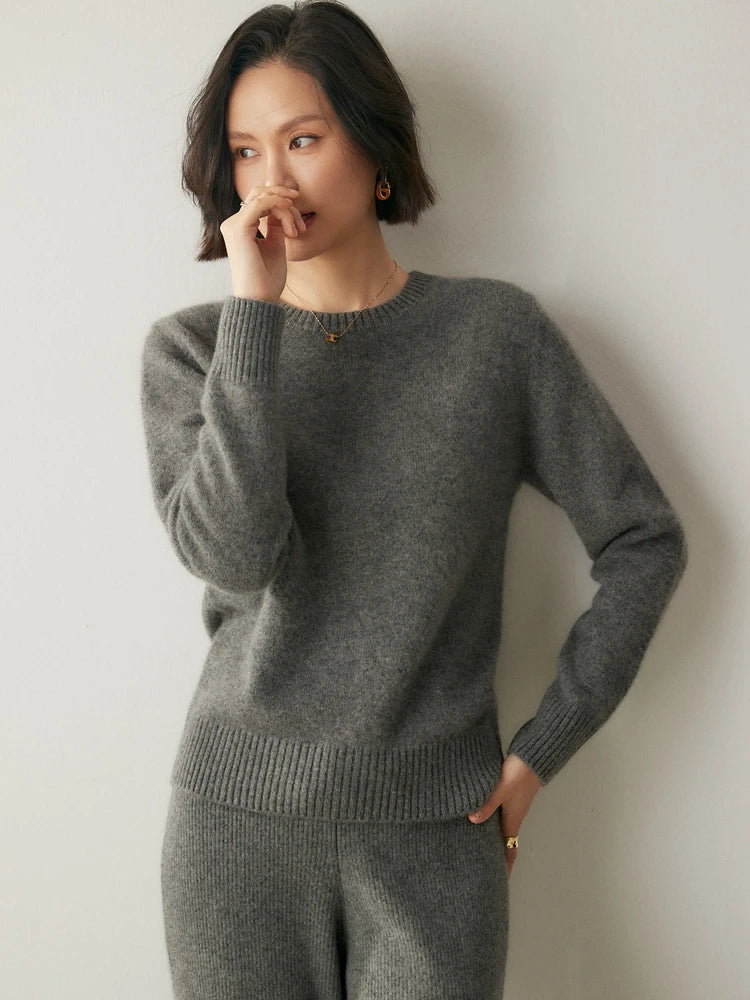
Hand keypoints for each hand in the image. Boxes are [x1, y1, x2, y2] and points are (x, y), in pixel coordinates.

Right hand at [219, 185, 305, 301]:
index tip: (301, 225)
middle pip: (260, 194)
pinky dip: (278, 204)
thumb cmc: (267, 280)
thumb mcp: (276, 246)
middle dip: (285, 200)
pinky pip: (261, 203)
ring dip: (286, 208)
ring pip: (263, 197)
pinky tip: (291, 213)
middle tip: (302, 219)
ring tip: (297, 229)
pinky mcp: (238, 228)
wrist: (259, 300)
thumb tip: (284, 206)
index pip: (261, 202)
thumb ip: (276, 226)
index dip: (283, 205)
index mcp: (241, 228)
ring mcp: (233, 225)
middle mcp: (233, 224)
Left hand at [467, 753, 542, 876]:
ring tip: (481, 852)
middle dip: (498, 859)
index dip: (505, 868)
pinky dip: (493, 827)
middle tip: (485, 873)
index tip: (499, 884)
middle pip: (506, 844)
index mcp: (512, 821)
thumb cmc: (518, 774)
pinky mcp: (510, 799)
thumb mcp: (500, 789)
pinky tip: (482, 823)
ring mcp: (513, 808)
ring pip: (503, 831)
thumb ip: (487, 804)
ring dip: (495, 843)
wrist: (531, 759)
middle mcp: (513, 818)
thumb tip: (472, 820)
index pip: (510, 851)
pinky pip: (501, 819)